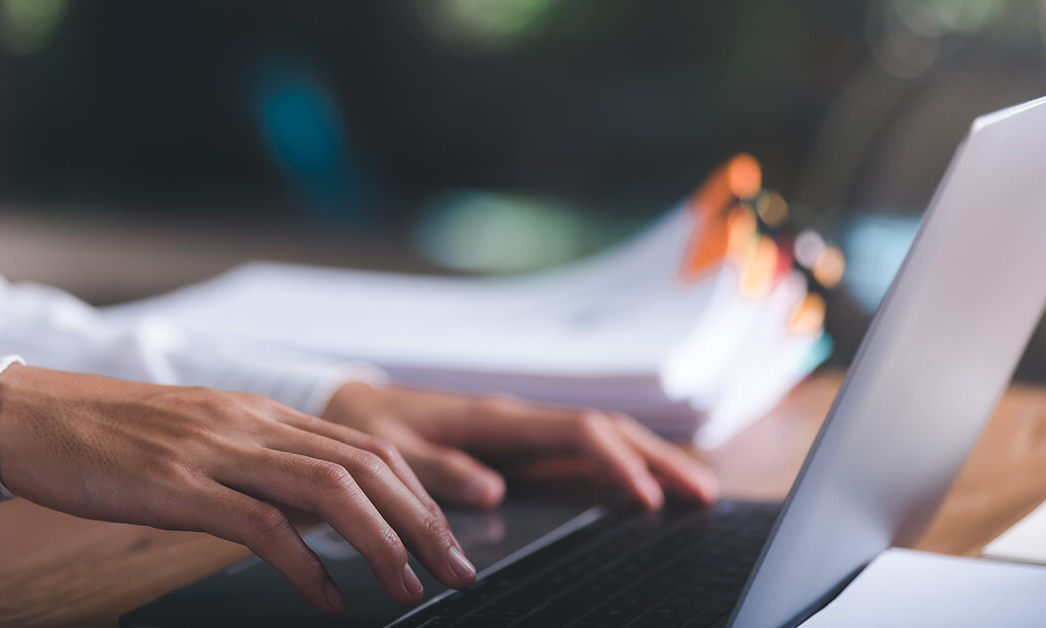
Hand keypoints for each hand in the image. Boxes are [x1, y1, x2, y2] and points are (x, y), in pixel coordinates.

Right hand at [0, 365, 476, 613]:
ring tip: (408, 586)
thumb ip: (268, 465)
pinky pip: (258, 524)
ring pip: (327, 489)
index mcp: (264, 413)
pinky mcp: (178, 485)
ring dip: (380, 542)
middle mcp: (253, 424)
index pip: (367, 448)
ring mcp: (217, 451)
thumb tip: (324, 512)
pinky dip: (304, 564)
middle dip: (422, 521)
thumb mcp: (209, 441)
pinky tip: (326, 596)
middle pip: (365, 466)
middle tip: (457, 569)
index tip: (449, 537)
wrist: (36, 416)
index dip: (419, 493)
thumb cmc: (120, 437)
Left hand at [322, 383, 718, 509]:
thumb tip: (494, 490)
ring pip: (601, 437)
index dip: (617, 462)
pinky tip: (642, 485)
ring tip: (693, 490)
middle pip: (605, 430)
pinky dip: (619, 464)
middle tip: (702, 494)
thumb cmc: (370, 427)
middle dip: (656, 458)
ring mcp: (523, 431)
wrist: (352, 406)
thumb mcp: (391, 453)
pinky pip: (579, 451)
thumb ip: (437, 471)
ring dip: (648, 459)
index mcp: (494, 418)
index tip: (645, 497)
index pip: (575, 432)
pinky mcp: (519, 444)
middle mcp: (518, 419)